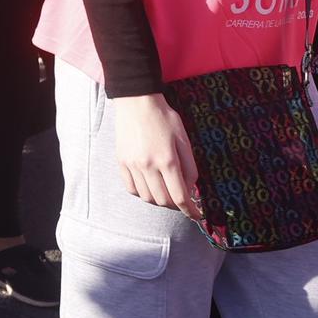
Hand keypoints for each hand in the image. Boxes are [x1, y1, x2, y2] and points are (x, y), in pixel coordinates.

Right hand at [112, 93, 203, 220]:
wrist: (136, 102)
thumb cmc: (163, 117)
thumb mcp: (184, 140)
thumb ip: (189, 167)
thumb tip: (190, 188)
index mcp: (167, 160)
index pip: (179, 196)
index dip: (190, 210)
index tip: (196, 215)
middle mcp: (148, 166)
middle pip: (163, 200)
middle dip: (176, 205)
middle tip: (182, 201)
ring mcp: (132, 165)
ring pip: (146, 197)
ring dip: (159, 200)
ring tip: (166, 192)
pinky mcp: (121, 162)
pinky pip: (131, 188)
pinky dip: (142, 193)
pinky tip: (149, 186)